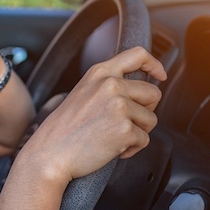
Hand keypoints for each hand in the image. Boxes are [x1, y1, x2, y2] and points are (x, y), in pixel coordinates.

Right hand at [22, 47, 166, 182]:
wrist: (50, 154)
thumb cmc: (64, 129)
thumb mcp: (84, 92)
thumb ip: (108, 84)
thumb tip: (138, 89)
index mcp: (100, 73)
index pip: (138, 55)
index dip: (154, 64)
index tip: (160, 75)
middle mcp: (111, 85)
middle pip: (153, 93)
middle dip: (145, 110)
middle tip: (125, 122)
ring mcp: (119, 106)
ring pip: (151, 119)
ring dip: (137, 132)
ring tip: (113, 136)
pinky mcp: (125, 129)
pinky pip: (144, 140)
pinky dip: (131, 149)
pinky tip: (112, 149)